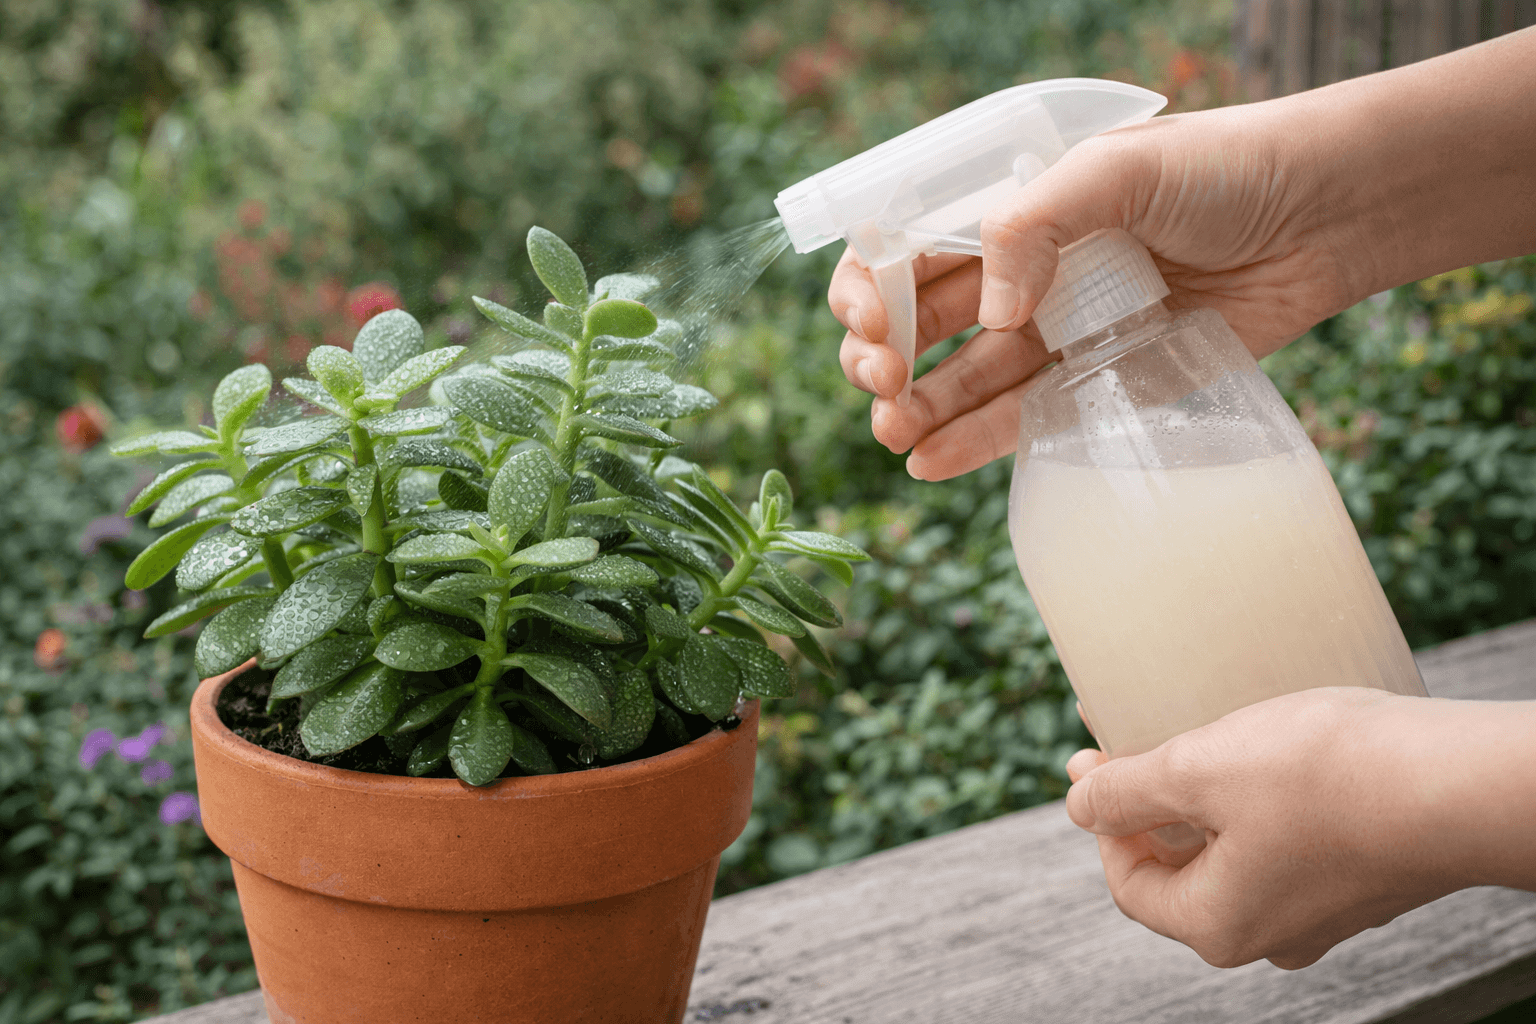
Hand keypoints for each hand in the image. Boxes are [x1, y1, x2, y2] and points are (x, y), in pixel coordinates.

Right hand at [829, 27, 1535, 480]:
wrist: (1320, 216)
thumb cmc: (1221, 169)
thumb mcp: (1117, 167)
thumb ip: (1035, 224)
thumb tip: (990, 313)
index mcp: (1009, 208)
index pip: (907, 247)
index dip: (871, 287)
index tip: (868, 322)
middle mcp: (1020, 270)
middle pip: (920, 320)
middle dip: (882, 354)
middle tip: (883, 380)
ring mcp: (1056, 329)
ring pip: (962, 376)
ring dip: (918, 407)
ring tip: (893, 435)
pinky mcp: (1097, 381)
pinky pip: (1021, 417)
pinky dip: (971, 440)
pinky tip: (928, 460)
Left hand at [1062, 688, 1474, 969]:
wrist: (1463, 784)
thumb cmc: (1326, 777)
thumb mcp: (1197, 770)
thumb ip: (1125, 792)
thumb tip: (1077, 805)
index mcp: (1217, 925)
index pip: (1130, 883)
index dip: (1103, 820)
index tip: (1094, 760)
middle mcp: (1271, 934)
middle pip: (1182, 869)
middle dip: (1151, 804)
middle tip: (1134, 738)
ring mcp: (1325, 909)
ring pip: (1238, 852)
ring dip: (1207, 798)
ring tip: (1198, 736)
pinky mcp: (1366, 874)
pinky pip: (1289, 841)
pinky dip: (1261, 801)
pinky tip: (1268, 751)